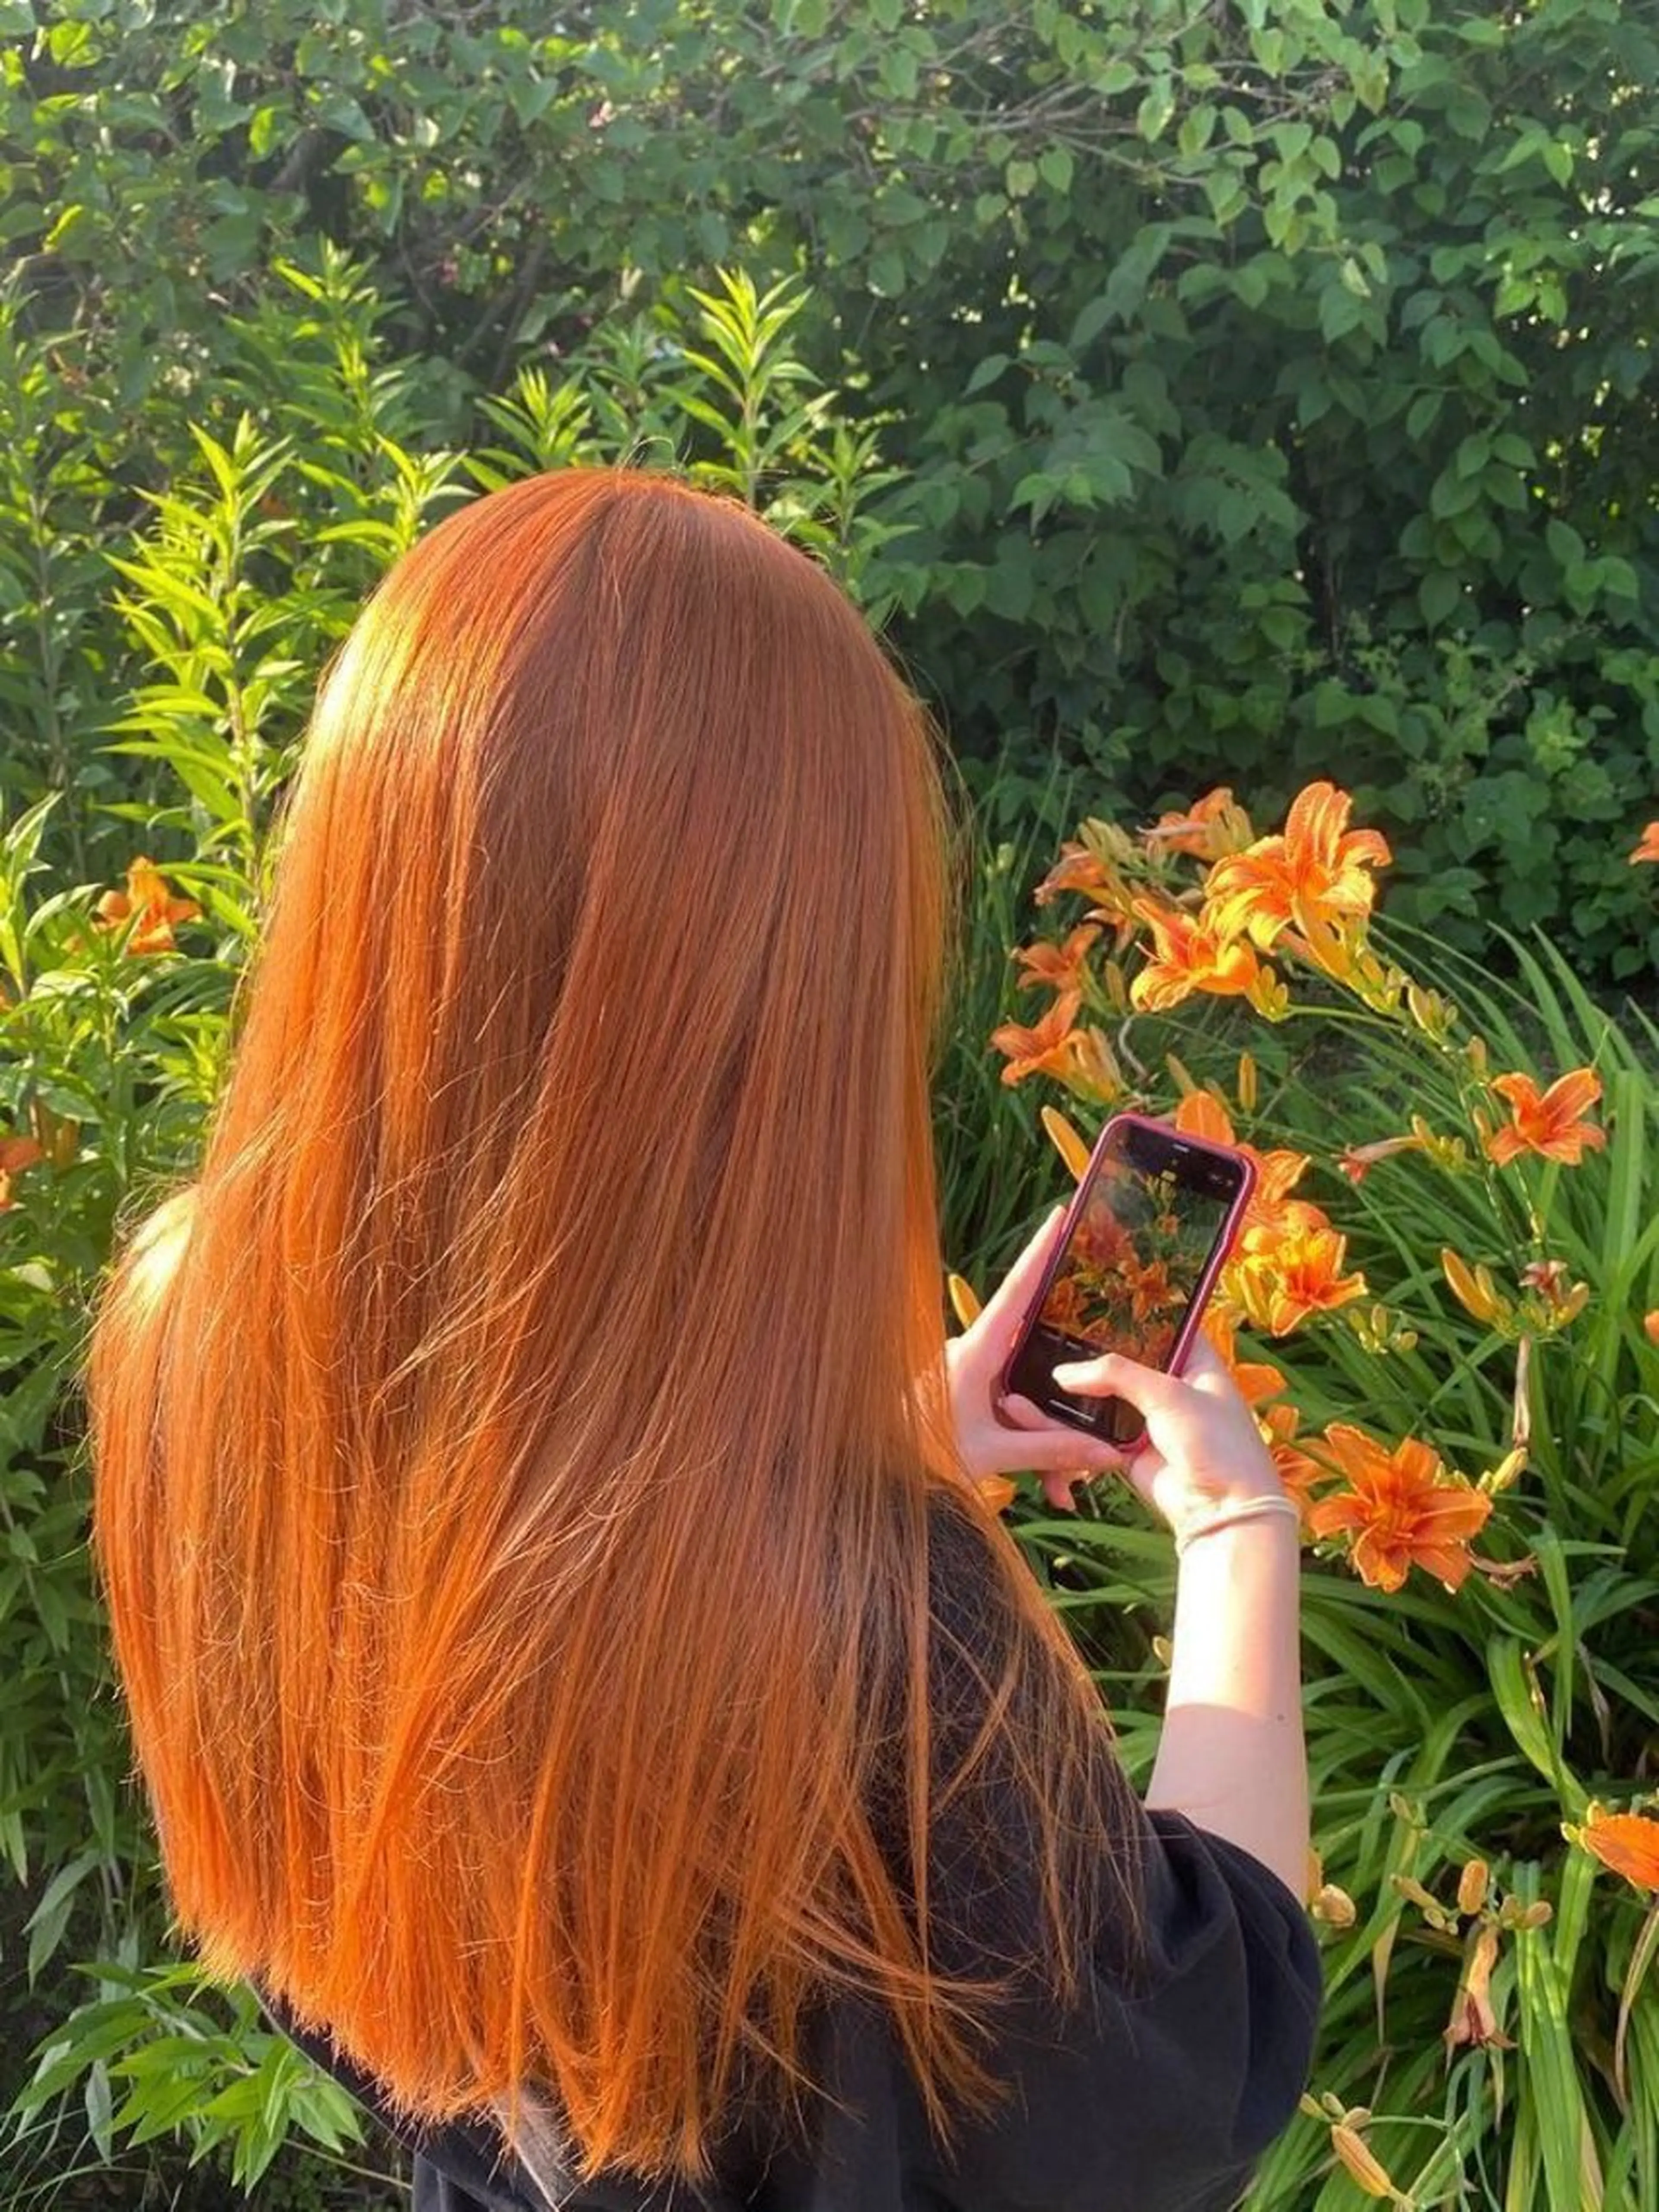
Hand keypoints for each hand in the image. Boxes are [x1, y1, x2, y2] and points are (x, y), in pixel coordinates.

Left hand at [946, 1207, 1122, 1508]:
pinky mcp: (967, 1392)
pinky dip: (1027, 1441)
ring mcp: (969, 1372)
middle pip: (1035, 1357)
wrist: (874, 1476)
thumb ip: (1050, 1449)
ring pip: (1025, 1390)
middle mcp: (971, 1353)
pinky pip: (1009, 1406)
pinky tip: (1045, 1483)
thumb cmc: (922, 1458)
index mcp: (974, 1352)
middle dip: (1063, 1405)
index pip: (1017, 1290)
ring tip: (1058, 1487)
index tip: (1061, 1215)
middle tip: (1086, 1446)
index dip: (1042, 1251)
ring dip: (1044, 1437)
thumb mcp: (993, 1455)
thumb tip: (1106, 1451)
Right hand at [1050, 1333, 1284, 1542]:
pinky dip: (1072, 1428)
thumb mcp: (1168, 1393)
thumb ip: (1115, 1373)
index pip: (1161, 1324)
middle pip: (1122, 1362)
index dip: (1129, 1313)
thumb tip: (1063, 1373)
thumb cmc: (1216, 1443)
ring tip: (1031, 1382)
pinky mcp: (1129, 1450)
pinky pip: (1094, 1432)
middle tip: (1047, 1339)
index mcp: (1195, 1361)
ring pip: (1103, 1399)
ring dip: (1073, 1396)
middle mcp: (1171, 1387)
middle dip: (1088, 1357)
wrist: (1221, 1511)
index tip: (1089, 1299)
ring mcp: (1149, 1419)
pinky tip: (1041, 1415)